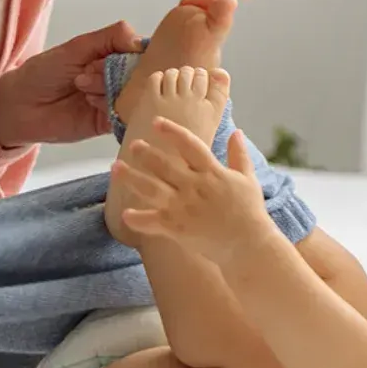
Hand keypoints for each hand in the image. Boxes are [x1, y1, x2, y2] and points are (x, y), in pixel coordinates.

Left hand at [0, 20, 142, 147]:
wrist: (20, 105)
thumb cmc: (45, 72)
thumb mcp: (78, 46)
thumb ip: (111, 38)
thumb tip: (140, 42)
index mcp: (115, 56)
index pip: (143, 52)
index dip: (137, 52)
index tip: (122, 53)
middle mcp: (119, 78)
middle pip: (141, 74)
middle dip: (117, 70)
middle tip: (88, 71)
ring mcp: (116, 100)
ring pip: (133, 94)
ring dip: (108, 88)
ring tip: (81, 86)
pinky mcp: (110, 122)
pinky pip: (125, 115)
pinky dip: (110, 105)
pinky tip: (90, 102)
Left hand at [114, 123, 271, 266]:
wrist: (248, 245)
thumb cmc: (250, 212)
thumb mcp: (248, 179)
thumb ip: (239, 155)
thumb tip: (236, 132)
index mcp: (212, 173)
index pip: (189, 145)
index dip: (172, 131)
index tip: (156, 122)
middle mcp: (195, 187)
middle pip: (164, 165)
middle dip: (146, 154)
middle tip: (133, 145)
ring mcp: (183, 208)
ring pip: (151, 189)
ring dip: (132, 178)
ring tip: (116, 168)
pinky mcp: (177, 228)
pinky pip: (152, 222)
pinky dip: (138, 219)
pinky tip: (125, 213)